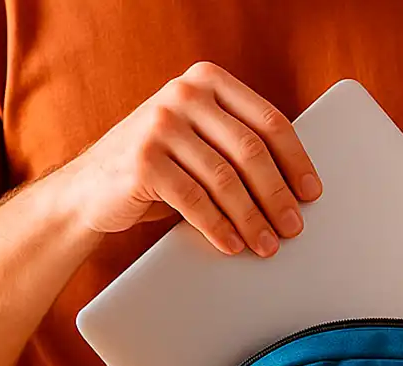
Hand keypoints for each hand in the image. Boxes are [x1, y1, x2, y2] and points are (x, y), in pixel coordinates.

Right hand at [58, 62, 321, 256]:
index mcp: (207, 82)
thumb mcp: (199, 143)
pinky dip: (218, 227)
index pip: (268, 120)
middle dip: (277, 196)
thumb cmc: (158, 170)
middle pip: (250, 151)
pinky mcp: (143, 160)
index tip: (312, 194)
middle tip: (294, 228)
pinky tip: (233, 245)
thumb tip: (296, 186)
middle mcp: (183, 94)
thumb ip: (235, 144)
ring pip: (225, 179)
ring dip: (252, 219)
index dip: (296, 161)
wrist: (90, 189)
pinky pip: (194, 200)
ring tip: (267, 246)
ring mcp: (160, 124)